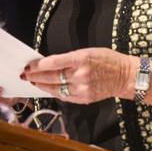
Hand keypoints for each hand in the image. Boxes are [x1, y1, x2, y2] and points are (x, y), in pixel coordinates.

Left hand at [22, 48, 140, 104]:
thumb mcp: (87, 52)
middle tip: (25, 75)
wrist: (126, 76)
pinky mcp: (85, 98)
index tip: (28, 66)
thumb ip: (69, 58)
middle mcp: (80, 75)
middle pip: (51, 77)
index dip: (37, 66)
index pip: (52, 63)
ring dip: (42, 86)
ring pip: (55, 89)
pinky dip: (55, 93)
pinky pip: (64, 96)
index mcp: (80, 59)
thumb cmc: (107, 60)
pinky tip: (48, 89)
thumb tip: (50, 63)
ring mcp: (82, 89)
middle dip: (35, 76)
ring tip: (34, 82)